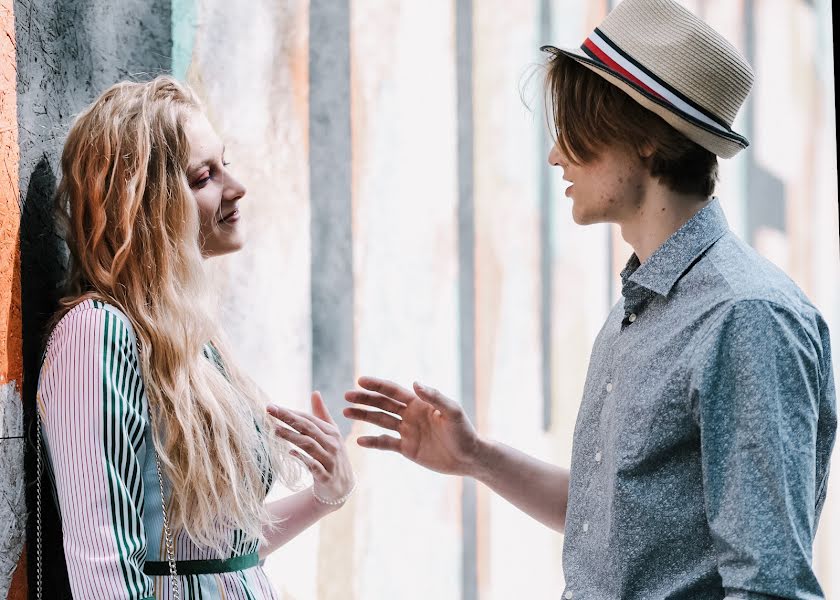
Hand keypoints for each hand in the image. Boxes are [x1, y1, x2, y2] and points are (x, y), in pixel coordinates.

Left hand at [267, 392, 354, 506]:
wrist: (342, 487)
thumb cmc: (333, 455)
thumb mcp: (331, 433)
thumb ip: (322, 414)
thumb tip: (315, 392)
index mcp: (332, 432)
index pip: (309, 419)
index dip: (291, 412)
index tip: (272, 406)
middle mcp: (332, 444)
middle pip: (308, 428)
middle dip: (288, 418)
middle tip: (269, 411)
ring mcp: (330, 460)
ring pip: (309, 445)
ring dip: (291, 436)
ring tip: (274, 430)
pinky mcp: (326, 476)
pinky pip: (313, 466)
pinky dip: (301, 458)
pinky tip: (290, 453)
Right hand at [344, 376, 481, 476]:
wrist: (469, 457)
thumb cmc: (464, 432)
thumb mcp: (452, 412)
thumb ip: (434, 397)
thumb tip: (415, 383)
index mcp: (419, 403)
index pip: (393, 391)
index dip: (377, 385)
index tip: (360, 381)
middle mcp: (410, 415)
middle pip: (382, 404)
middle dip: (364, 399)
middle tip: (346, 396)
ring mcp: (407, 431)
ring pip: (380, 421)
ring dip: (363, 416)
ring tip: (345, 412)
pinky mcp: (407, 448)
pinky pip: (385, 443)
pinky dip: (372, 442)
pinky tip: (359, 441)